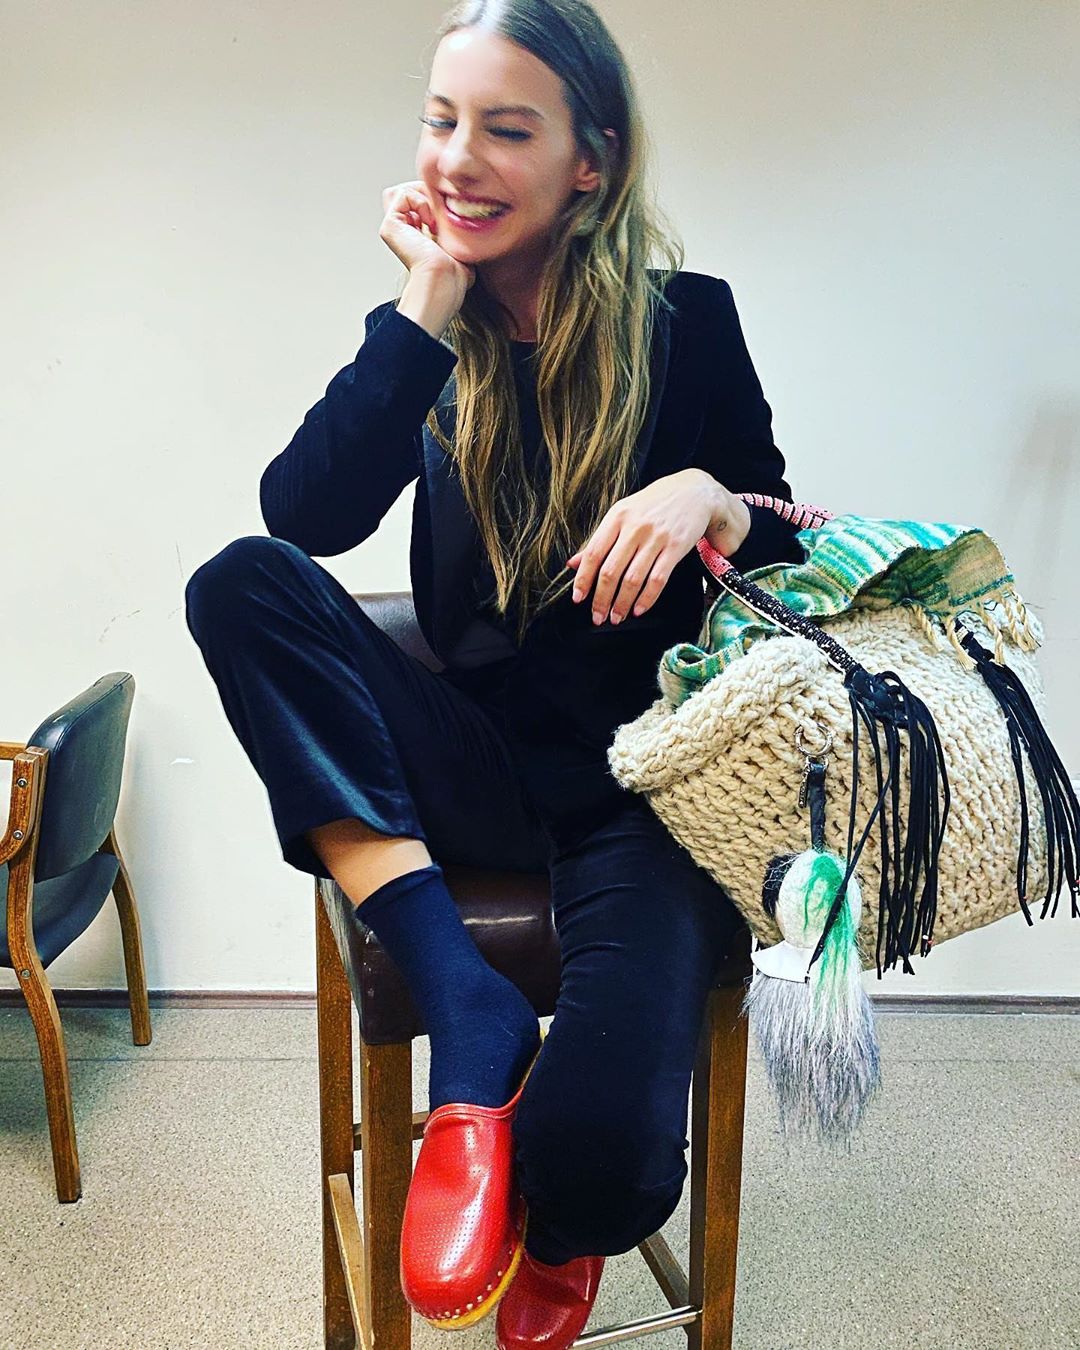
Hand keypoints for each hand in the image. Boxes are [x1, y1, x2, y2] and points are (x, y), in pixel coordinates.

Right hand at [379, 180, 475, 295]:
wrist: (444, 279)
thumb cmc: (454, 271)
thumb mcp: (460, 240)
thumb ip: (455, 222)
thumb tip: (464, 207)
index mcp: (417, 232)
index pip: (421, 198)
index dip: (436, 199)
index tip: (450, 219)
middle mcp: (403, 229)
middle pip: (412, 190)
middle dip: (430, 195)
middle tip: (442, 217)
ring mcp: (395, 226)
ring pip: (406, 189)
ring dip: (425, 199)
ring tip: (435, 222)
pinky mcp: (390, 224)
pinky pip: (403, 194)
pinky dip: (420, 203)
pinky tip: (429, 224)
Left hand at [566, 469, 749, 624]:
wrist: (694, 491)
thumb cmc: (654, 504)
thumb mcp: (623, 513)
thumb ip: (599, 539)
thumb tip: (573, 563)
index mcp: (617, 517)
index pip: (593, 553)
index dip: (583, 579)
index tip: (578, 598)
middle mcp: (635, 527)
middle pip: (611, 570)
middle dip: (601, 599)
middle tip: (598, 617)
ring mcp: (656, 538)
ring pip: (633, 579)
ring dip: (622, 604)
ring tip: (616, 617)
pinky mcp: (676, 548)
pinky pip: (657, 580)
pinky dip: (646, 599)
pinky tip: (638, 610)